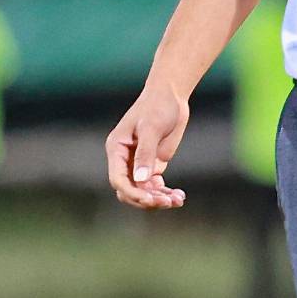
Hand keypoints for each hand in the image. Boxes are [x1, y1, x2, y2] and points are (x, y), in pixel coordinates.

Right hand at [106, 82, 189, 209]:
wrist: (172, 95)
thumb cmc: (158, 105)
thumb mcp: (151, 127)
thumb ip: (145, 153)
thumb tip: (141, 180)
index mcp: (117, 149)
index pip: (118, 179)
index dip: (132, 192)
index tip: (149, 199)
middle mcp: (125, 159)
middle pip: (129, 190)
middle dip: (146, 199)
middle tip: (167, 202)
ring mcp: (139, 163)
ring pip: (143, 191)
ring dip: (158, 199)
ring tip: (177, 200)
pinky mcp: (153, 164)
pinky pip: (155, 186)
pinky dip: (165, 193)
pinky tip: (179, 196)